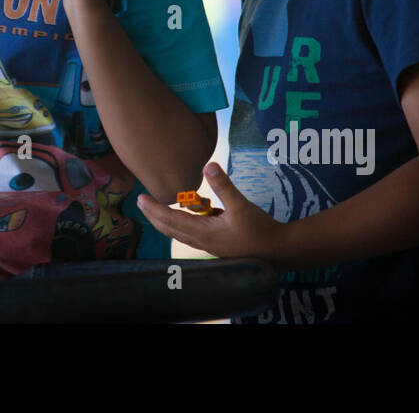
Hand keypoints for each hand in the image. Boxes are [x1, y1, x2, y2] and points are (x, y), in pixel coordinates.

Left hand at [136, 162, 285, 261]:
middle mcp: (202, 242)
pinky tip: (184, 216)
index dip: (154, 209)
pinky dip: (180, 224)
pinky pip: (190, 234)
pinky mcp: (216, 245)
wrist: (278, 251)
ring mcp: (209, 246)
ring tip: (155, 209)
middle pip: (170, 229)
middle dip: (154, 215)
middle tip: (140, 202)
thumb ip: (224, 186)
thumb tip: (208, 165)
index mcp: (203, 234)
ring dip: (165, 221)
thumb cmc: (260, 230)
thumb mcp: (242, 206)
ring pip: (179, 233)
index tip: (140, 199)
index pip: (170, 220)